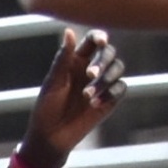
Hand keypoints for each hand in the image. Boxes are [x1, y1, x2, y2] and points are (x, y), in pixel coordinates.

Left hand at [21, 26, 125, 166]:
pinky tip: (94, 104)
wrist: (51, 136)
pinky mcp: (110, 99)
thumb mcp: (53, 83)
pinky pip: (121, 88)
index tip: (101, 42)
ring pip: (118, 68)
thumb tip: (69, 31)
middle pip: (109, 52)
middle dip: (103, 61)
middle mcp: (92, 68)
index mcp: (76, 60)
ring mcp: (102, 83)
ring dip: (106, 79)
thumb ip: (63, 59)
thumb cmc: (46, 108)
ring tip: (87, 96)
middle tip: (90, 74)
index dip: (100, 37)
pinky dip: (110, 93)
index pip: (93, 41)